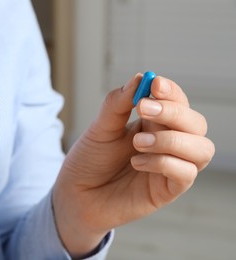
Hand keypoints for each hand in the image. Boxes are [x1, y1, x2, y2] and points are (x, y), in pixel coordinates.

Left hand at [52, 74, 214, 256]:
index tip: (154, 85)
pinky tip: (137, 163)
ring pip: (202, 148)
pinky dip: (164, 163)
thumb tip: (140, 77)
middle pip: (196, 123)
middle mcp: (167, 143)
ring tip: (137, 143)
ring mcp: (170, 167)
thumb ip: (118, 104)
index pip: (177, 102)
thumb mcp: (100, 128)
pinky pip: (185, 174)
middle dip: (174, 112)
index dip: (172, 91)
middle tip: (144, 109)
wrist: (76, 194)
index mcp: (153, 124)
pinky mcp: (167, 190)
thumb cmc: (90, 160)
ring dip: (172, 140)